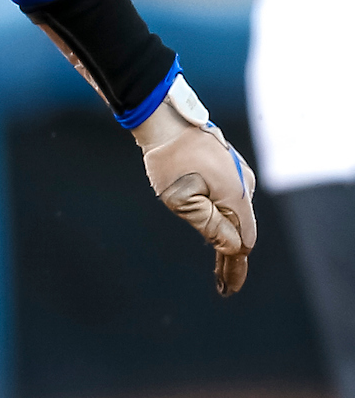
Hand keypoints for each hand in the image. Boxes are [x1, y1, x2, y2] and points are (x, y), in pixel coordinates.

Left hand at [133, 77, 256, 294]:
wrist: (165, 120)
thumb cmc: (169, 159)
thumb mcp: (182, 199)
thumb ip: (209, 225)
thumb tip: (233, 247)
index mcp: (236, 196)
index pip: (243, 241)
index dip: (235, 266)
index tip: (228, 288)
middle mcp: (244, 186)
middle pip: (242, 230)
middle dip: (232, 257)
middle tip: (224, 285)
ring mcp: (237, 175)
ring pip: (236, 214)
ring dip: (228, 238)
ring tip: (220, 267)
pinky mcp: (227, 168)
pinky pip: (229, 200)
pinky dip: (224, 218)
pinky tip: (218, 231)